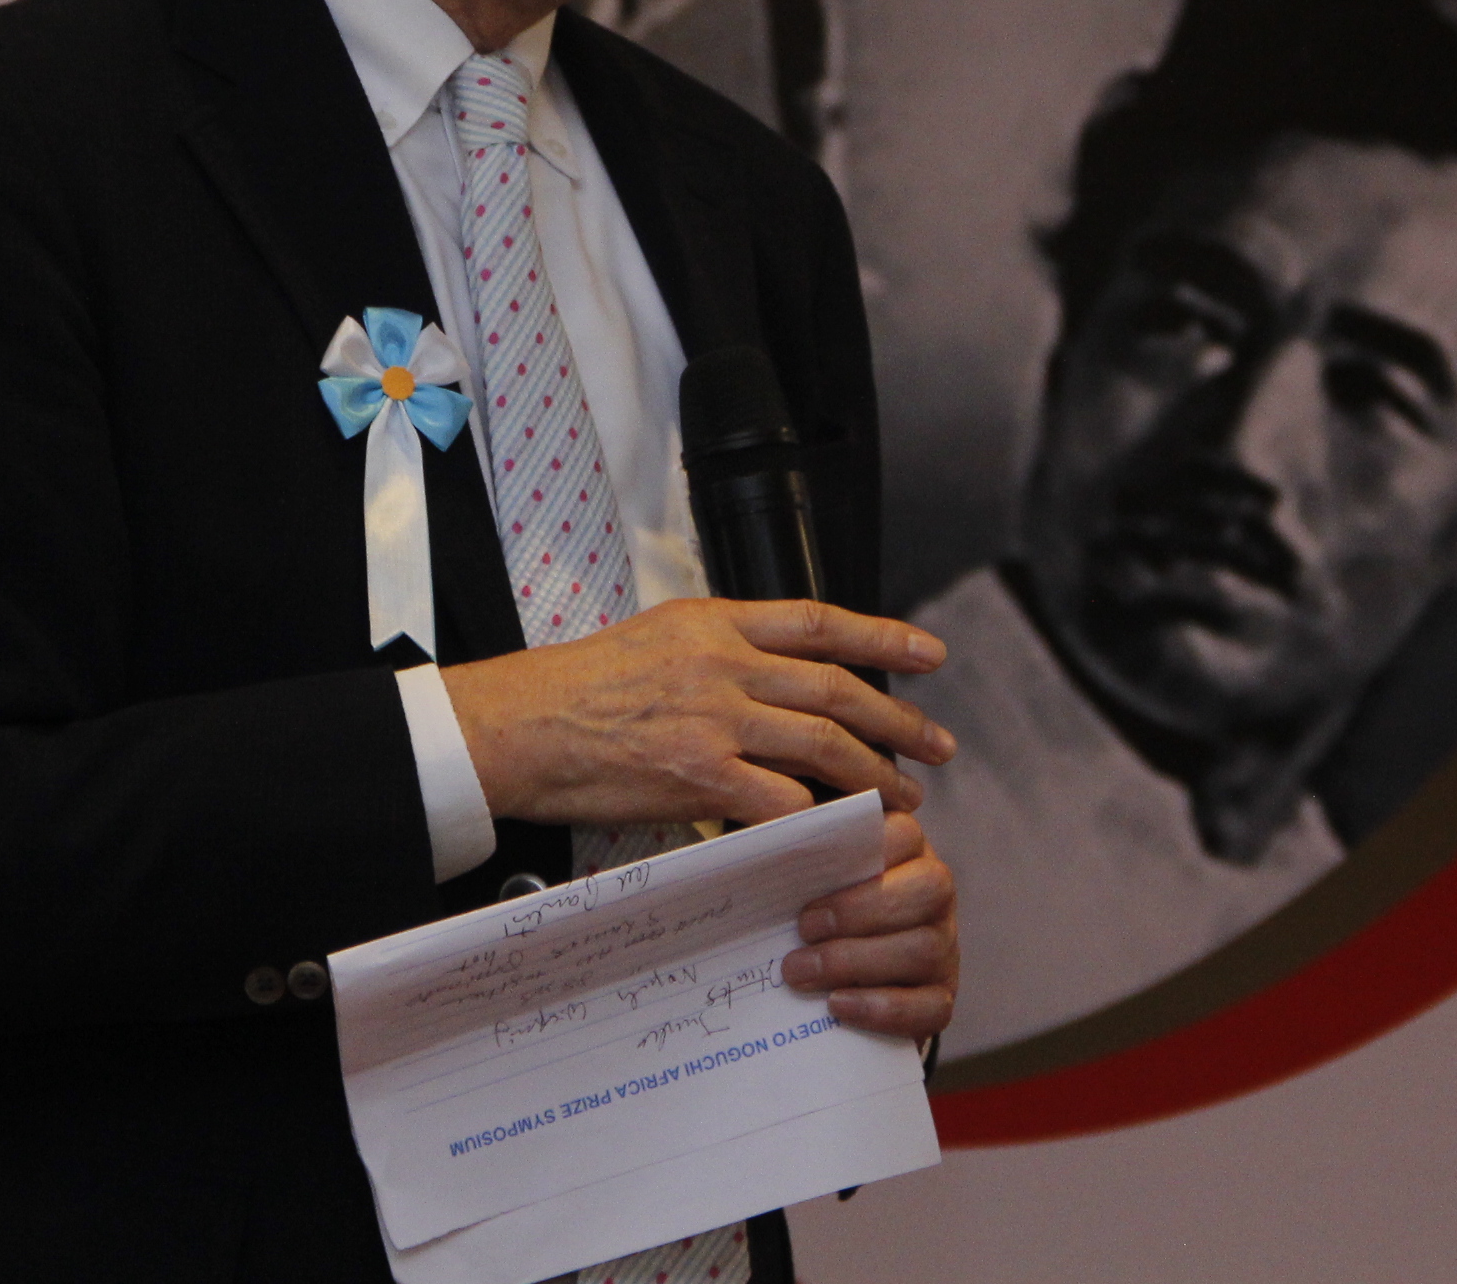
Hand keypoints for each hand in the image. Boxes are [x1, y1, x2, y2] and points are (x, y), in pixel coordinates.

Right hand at [439, 598, 953, 828]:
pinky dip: (819, 819)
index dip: (882, 637)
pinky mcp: (700, 775)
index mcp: (713, 622)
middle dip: (897, 719)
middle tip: (937, 744)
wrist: (519, 726)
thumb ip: (718, 650)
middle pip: (836, 688)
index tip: (928, 655)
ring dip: (874, 774)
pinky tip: (839, 834)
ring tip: (903, 796)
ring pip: (823, 745)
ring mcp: (715, 719)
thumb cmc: (574, 688)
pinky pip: (782, 800)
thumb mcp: (654, 639)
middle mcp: (723, 663)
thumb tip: (774, 676)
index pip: (818, 622)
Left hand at [783, 809, 956, 1039]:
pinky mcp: (941, 997)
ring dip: (857, 962)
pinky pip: (930, 1007)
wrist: (837, 969)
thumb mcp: (807, 870)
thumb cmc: (814, 904)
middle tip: (803, 929)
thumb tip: (760, 842)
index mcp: (905, 851)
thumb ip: (795, 850)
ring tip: (800, 972)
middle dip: (860, 911)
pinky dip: (880, 1009)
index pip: (905, 833)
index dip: (866, 849)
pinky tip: (836, 1006)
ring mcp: (944, 948)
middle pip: (928, 890)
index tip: (810, 874)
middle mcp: (934, 895)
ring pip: (926, 949)